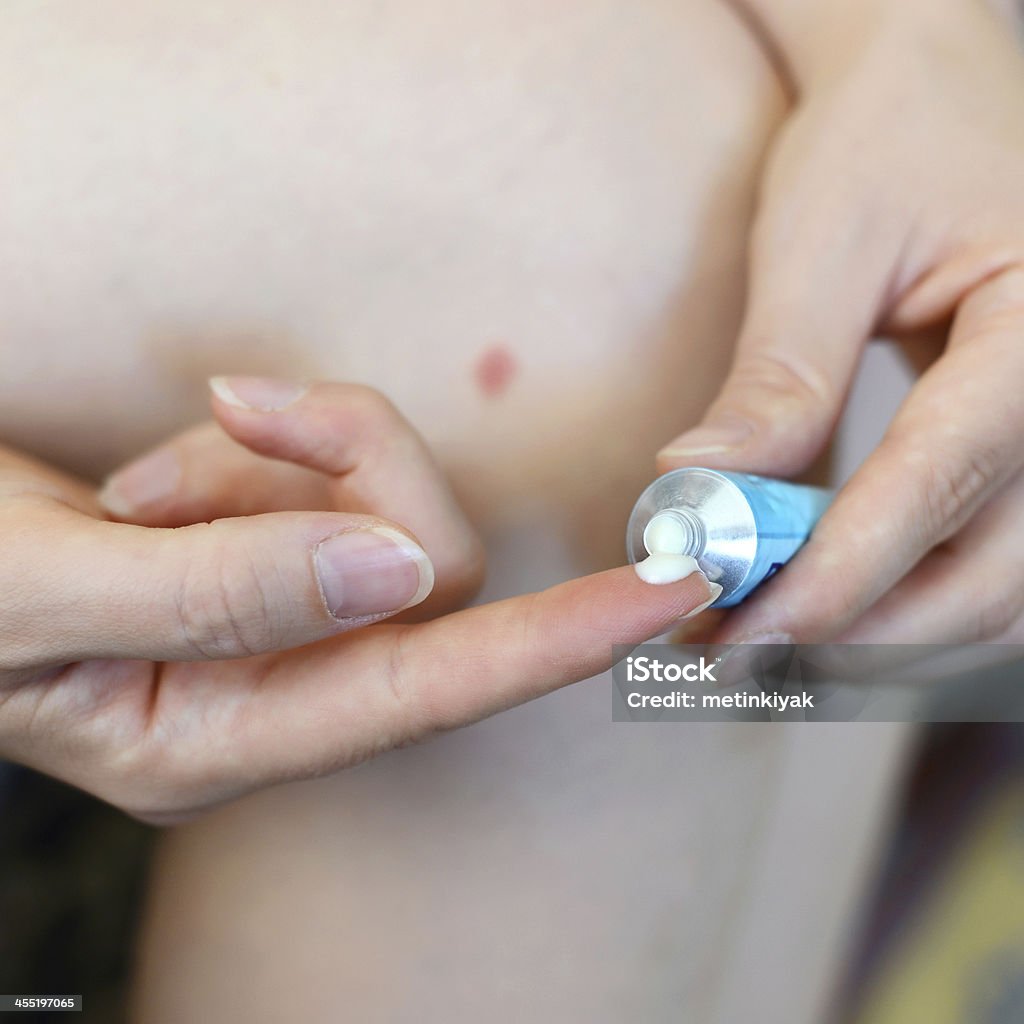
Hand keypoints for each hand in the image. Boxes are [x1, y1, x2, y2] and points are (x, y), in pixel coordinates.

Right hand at [0, 377, 714, 821]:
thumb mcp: (42, 599)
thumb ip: (220, 594)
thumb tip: (392, 572)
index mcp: (225, 737)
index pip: (438, 688)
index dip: (563, 638)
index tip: (673, 590)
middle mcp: (279, 686)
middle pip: (421, 561)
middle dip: (351, 457)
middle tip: (230, 409)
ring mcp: (282, 615)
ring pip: (380, 499)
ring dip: (274, 453)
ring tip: (142, 482)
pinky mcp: (272, 546)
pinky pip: (326, 467)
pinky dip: (251, 444)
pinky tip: (159, 476)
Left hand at [659, 1, 1023, 644]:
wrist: (935, 94)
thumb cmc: (886, 139)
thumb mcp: (823, 240)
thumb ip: (780, 373)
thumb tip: (696, 487)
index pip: (946, 477)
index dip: (843, 571)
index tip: (743, 628)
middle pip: (991, 576)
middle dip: (855, 631)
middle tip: (729, 649)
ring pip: (990, 594)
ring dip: (872, 634)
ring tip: (752, 637)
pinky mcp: (1022, 457)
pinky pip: (977, 561)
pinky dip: (892, 597)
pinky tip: (809, 600)